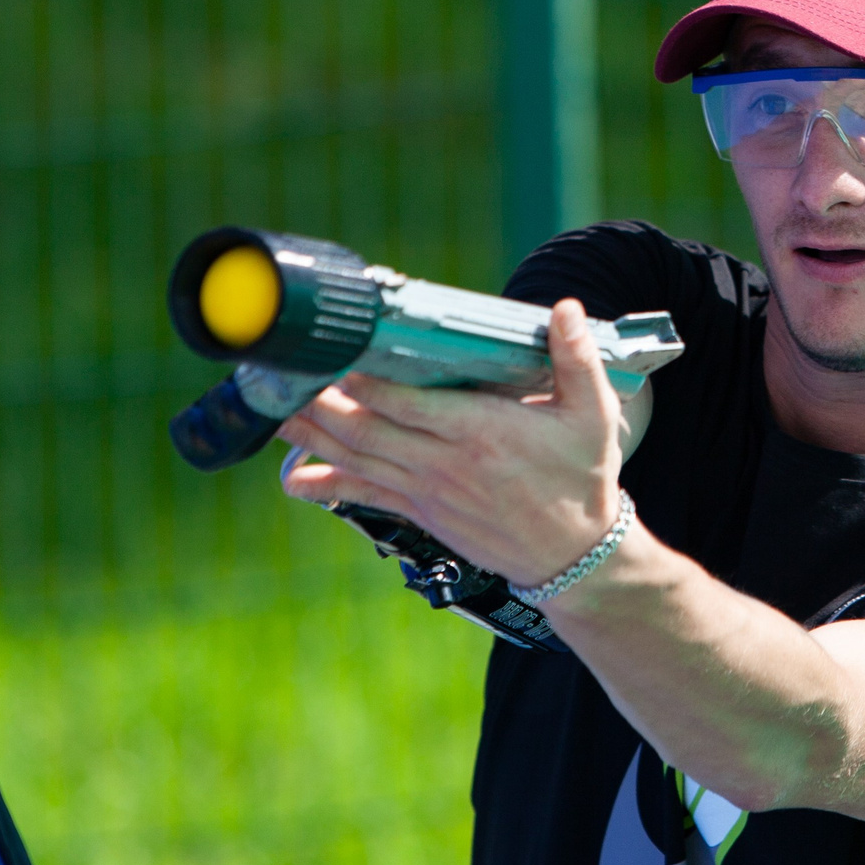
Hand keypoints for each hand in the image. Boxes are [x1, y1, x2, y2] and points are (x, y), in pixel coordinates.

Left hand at [276, 299, 630, 586]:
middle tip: (283, 375)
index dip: (364, 381)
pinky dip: (327, 487)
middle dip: (321, 404)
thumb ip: (575, 359)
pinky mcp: (421, 514)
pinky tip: (294, 480)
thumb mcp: (592, 416)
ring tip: (272, 412)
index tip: (334, 355)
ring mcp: (427, 491)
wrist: (575, 555)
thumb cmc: (581, 480)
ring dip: (312, 438)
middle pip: (367, 430)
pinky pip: (366, 497)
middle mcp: (444, 463)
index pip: (407, 403)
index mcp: (480, 431)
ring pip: (357, 460)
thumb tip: (564, 308)